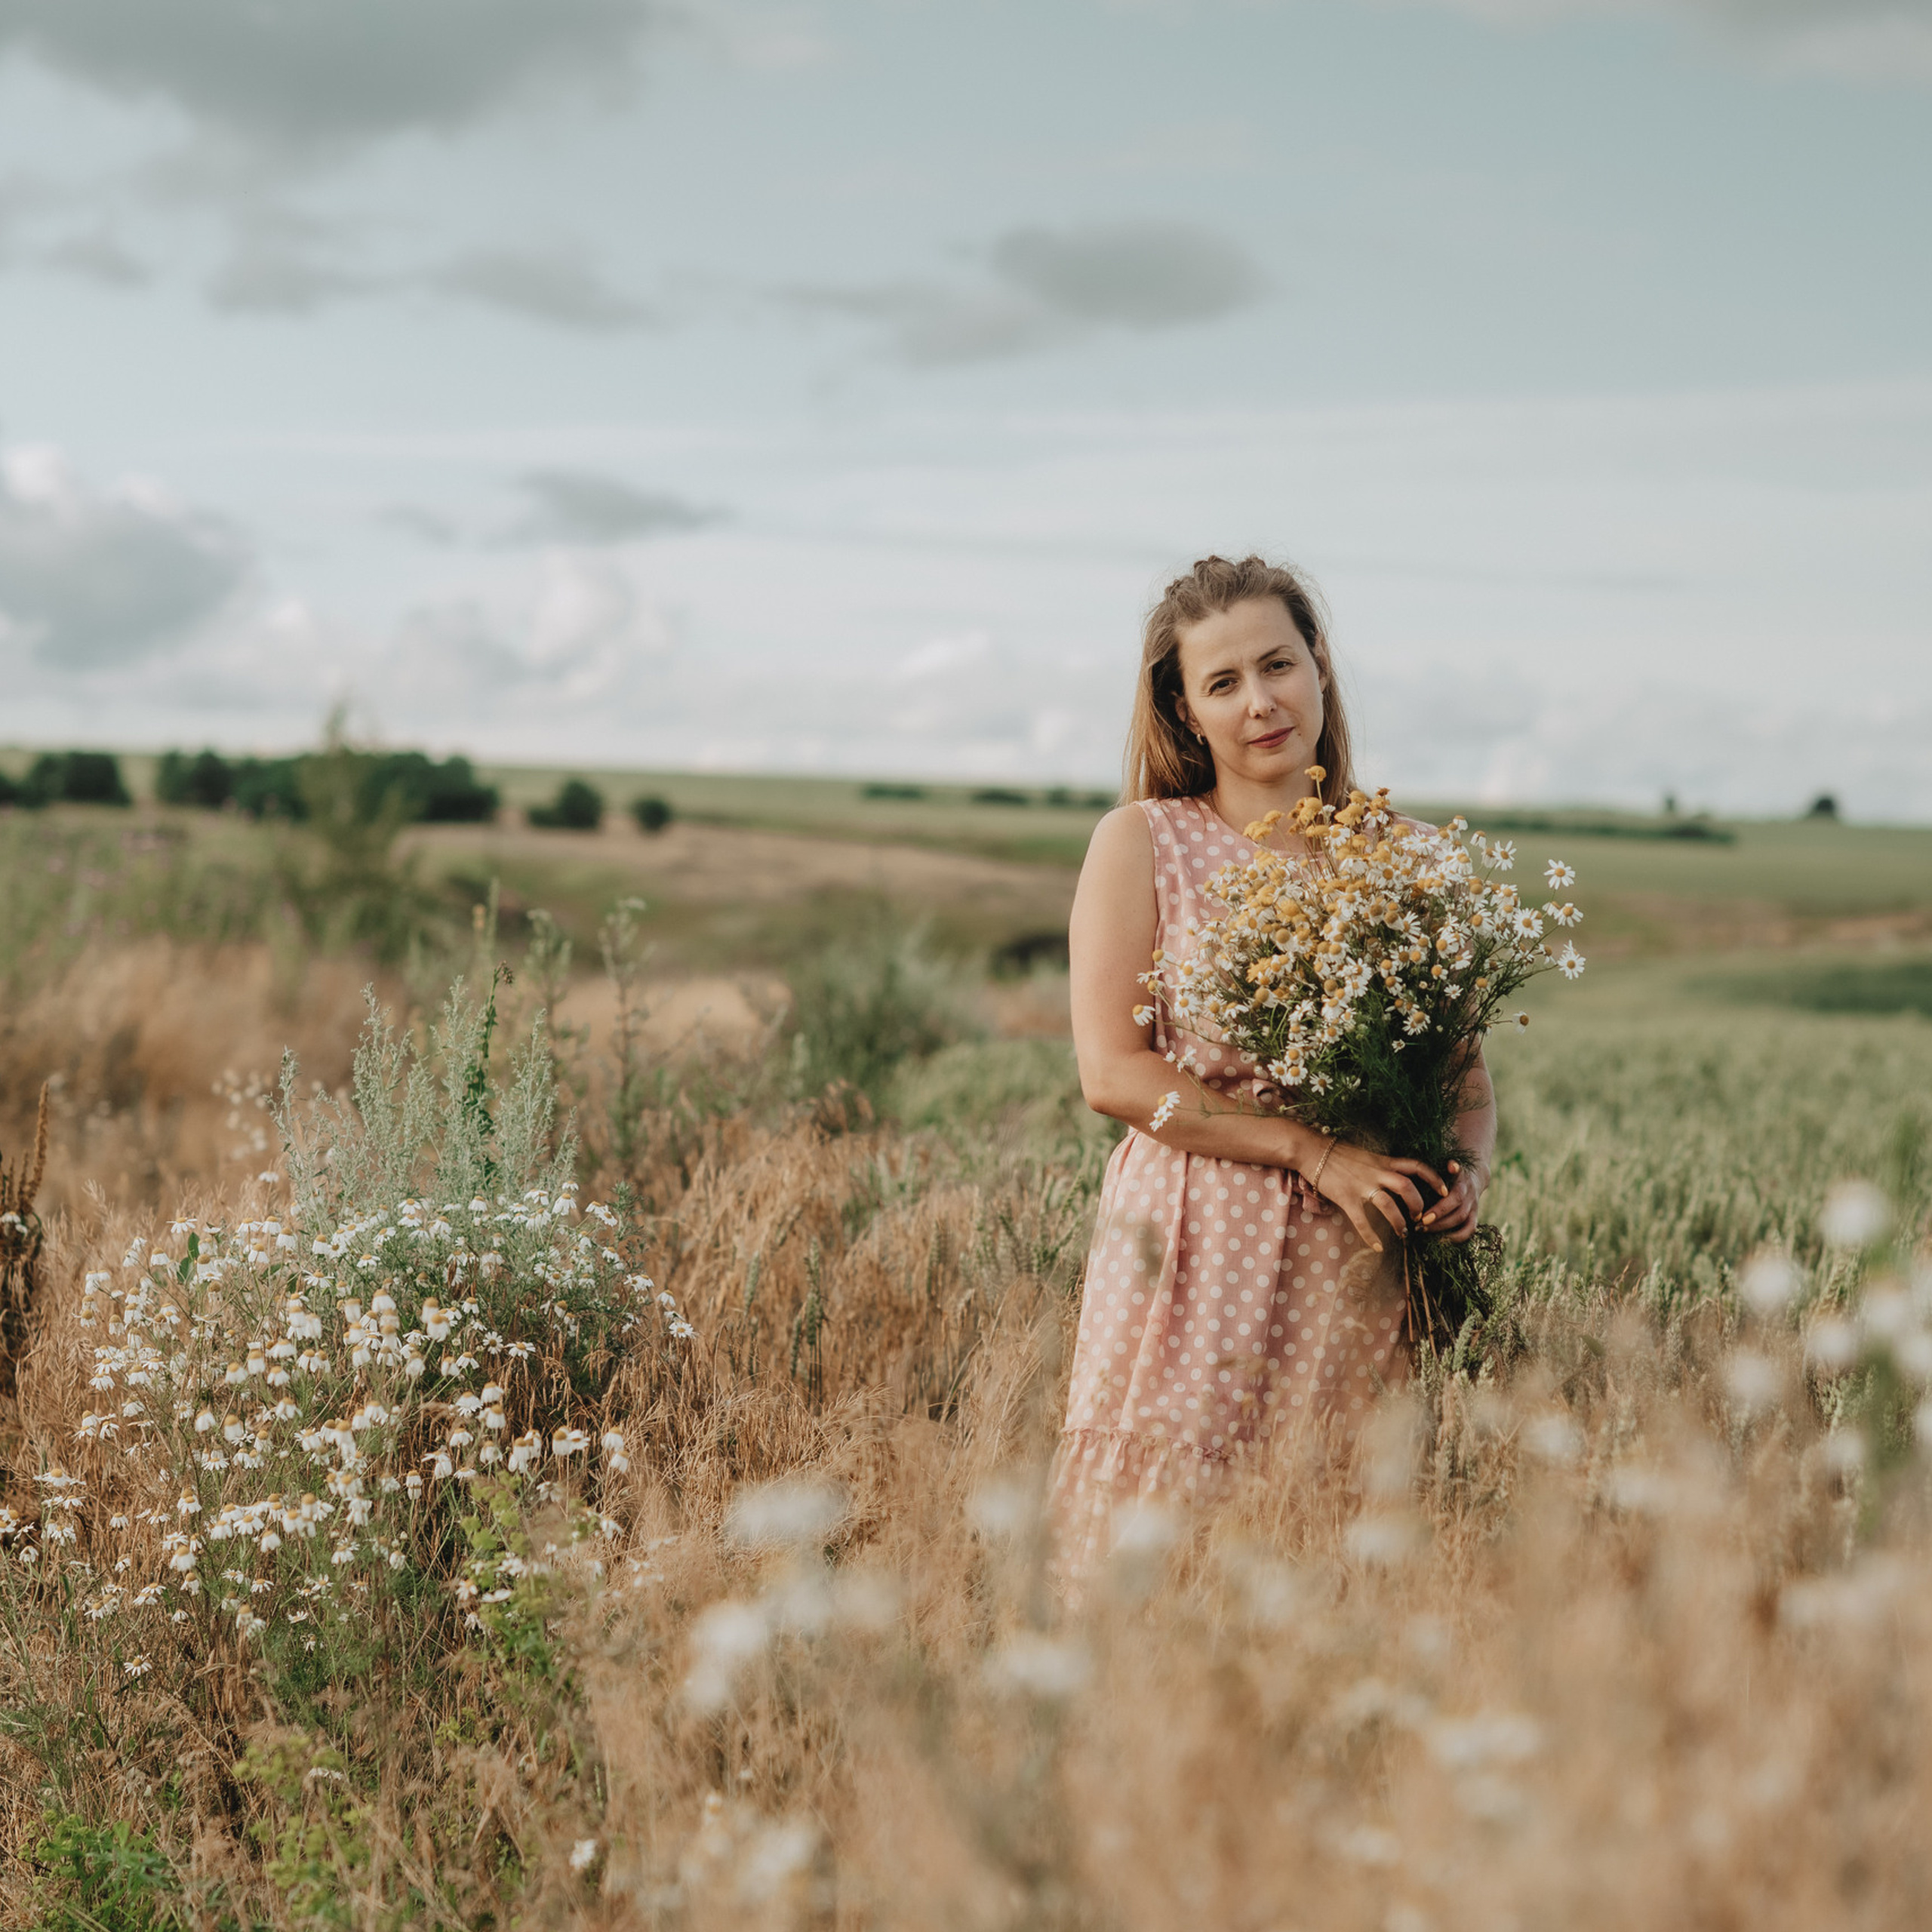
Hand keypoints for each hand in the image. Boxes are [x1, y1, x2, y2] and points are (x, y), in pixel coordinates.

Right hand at [1306, 1138, 1448, 1252]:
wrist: (1312, 1150)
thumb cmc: (1338, 1153)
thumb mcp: (1367, 1155)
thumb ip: (1382, 1165)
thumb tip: (1395, 1174)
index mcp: (1383, 1161)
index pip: (1416, 1166)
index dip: (1434, 1178)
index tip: (1445, 1191)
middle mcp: (1376, 1172)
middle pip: (1407, 1187)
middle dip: (1418, 1205)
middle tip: (1420, 1218)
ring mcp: (1361, 1185)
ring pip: (1388, 1205)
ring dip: (1399, 1222)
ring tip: (1404, 1233)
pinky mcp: (1346, 1198)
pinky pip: (1361, 1220)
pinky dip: (1370, 1235)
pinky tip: (1378, 1246)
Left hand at [1419, 1159, 1485, 1243]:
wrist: (1473, 1177)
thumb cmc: (1451, 1171)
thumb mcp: (1450, 1164)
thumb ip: (1450, 1166)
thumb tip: (1452, 1165)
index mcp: (1463, 1183)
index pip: (1454, 1198)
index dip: (1440, 1210)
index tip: (1423, 1217)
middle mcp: (1470, 1197)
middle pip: (1458, 1213)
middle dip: (1438, 1222)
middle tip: (1418, 1226)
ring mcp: (1473, 1208)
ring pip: (1462, 1222)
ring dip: (1443, 1230)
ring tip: (1423, 1231)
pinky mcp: (1474, 1217)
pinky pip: (1469, 1230)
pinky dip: (1456, 1238)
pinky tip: (1439, 1241)